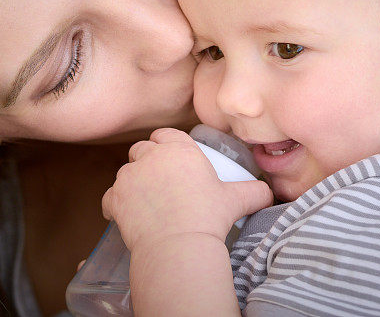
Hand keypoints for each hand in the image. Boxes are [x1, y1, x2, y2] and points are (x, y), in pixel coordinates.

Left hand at [101, 128, 271, 253]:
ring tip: (147, 201)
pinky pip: (110, 196)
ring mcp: (129, 176)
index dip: (166, 144)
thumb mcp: (237, 200)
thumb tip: (269, 193)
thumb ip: (255, 191)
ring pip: (125, 171)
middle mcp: (151, 156)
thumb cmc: (209, 218)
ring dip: (133, 182)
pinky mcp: (114, 198)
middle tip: (160, 182)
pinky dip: (116, 204)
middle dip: (147, 161)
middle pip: (141, 149)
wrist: (179, 245)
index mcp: (179, 149)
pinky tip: (126, 215)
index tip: (170, 158)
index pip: (165, 134)